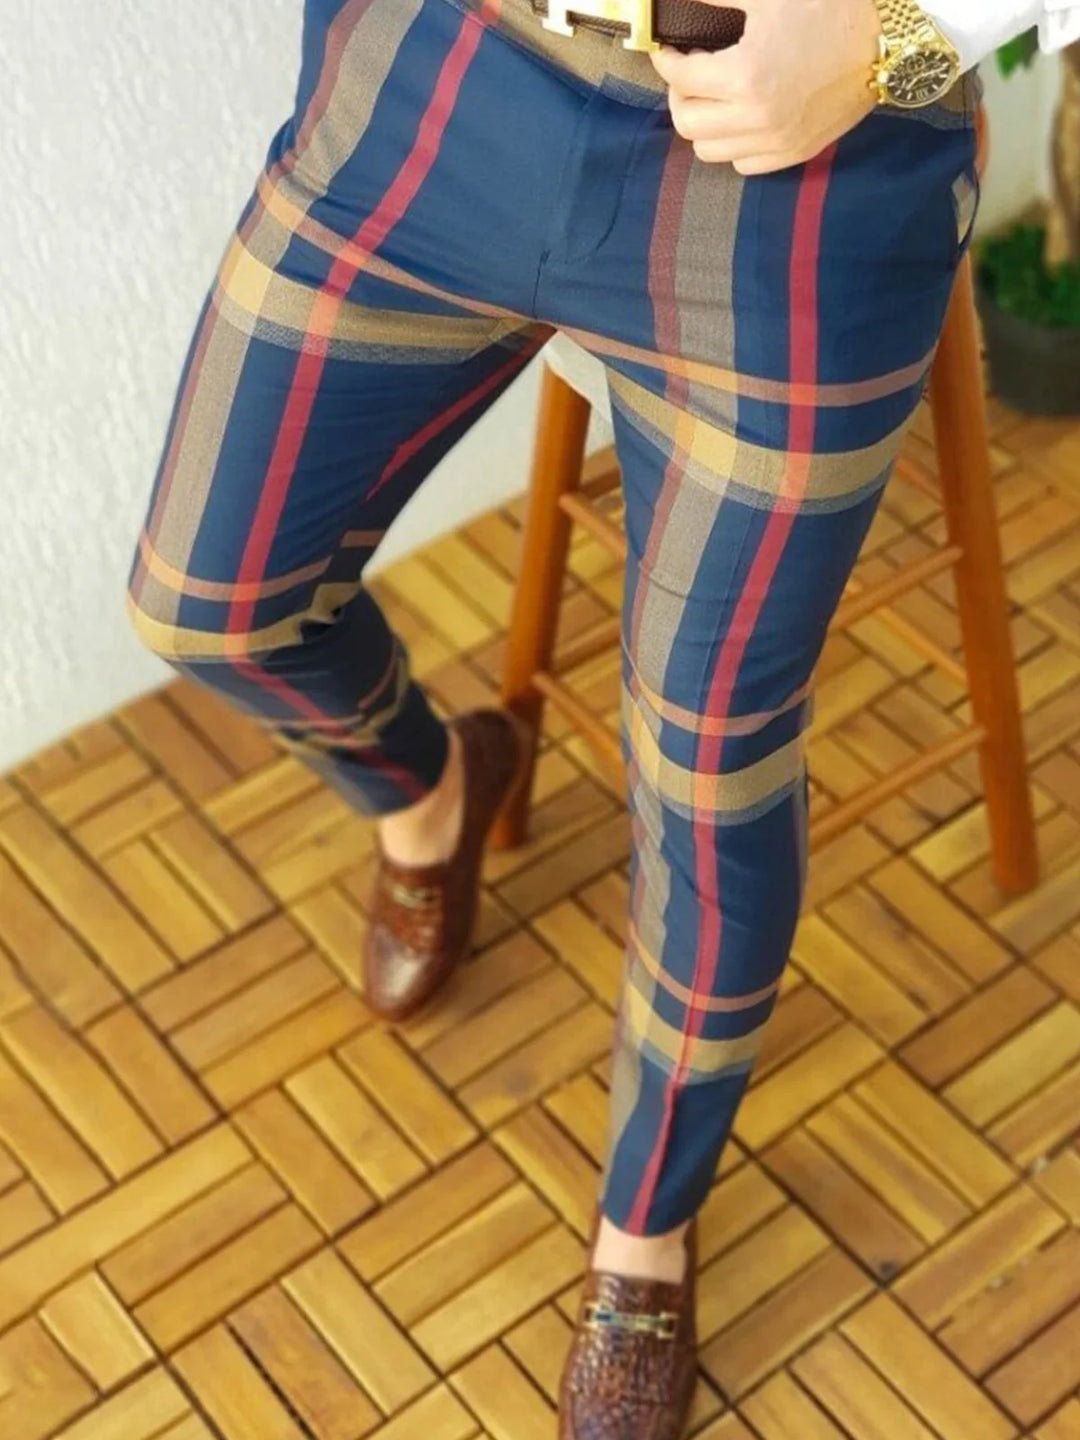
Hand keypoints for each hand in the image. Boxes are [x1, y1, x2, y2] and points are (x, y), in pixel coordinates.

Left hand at [651, 0, 882, 173]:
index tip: (670, 49)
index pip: (680, 78)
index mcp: (745, 76)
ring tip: (714, 96)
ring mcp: (775, 142)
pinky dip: (733, 143)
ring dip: (703, 122)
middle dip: (681, 94)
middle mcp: (756, 119)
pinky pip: (742, 164)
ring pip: (709, 150)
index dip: (667, 59)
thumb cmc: (830, 9)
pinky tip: (742, 116)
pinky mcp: (793, 154)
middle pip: (687, 122)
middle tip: (691, 73)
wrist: (886, 42)